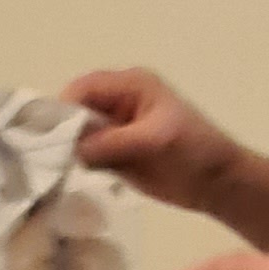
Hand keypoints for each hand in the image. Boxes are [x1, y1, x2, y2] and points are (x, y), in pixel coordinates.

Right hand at [66, 67, 252, 218]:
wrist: (218, 184)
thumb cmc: (195, 150)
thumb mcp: (154, 140)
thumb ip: (113, 142)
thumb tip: (74, 150)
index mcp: (130, 85)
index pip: (84, 88)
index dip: (65, 108)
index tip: (50, 134)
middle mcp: (117, 102)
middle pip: (76, 110)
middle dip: (64, 130)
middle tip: (50, 155)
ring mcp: (114, 129)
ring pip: (78, 134)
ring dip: (69, 149)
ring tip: (58, 168)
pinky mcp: (114, 154)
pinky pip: (87, 155)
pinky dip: (80, 164)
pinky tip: (74, 176)